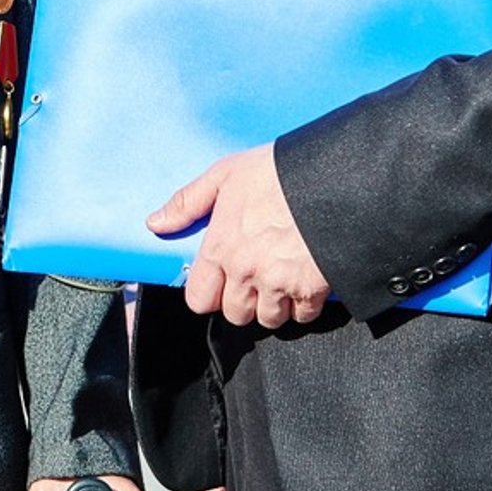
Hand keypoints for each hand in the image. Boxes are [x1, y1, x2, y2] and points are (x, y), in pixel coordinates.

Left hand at [149, 142, 329, 328]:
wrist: (336, 178)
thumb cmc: (280, 171)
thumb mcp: (226, 174)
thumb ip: (188, 202)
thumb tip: (155, 223)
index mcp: (221, 246)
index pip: (199, 299)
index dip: (209, 293)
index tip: (220, 281)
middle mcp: (246, 271)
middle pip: (235, 314)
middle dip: (243, 299)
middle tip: (255, 275)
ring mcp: (279, 284)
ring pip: (268, 318)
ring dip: (273, 304)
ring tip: (281, 276)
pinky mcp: (312, 290)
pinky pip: (302, 316)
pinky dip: (304, 304)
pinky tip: (305, 279)